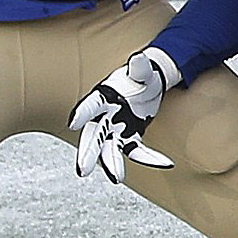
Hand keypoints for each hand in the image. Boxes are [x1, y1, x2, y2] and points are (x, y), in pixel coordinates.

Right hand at [69, 45, 182, 178]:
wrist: (150, 82)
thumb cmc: (141, 74)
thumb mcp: (142, 69)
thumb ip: (140, 67)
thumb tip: (138, 59)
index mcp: (103, 96)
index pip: (91, 105)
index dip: (82, 113)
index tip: (73, 123)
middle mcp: (105, 116)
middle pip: (94, 135)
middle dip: (88, 152)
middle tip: (82, 170)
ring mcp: (116, 129)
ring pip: (110, 149)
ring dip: (112, 163)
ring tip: (116, 178)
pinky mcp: (130, 137)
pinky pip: (137, 151)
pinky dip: (149, 158)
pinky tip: (165, 162)